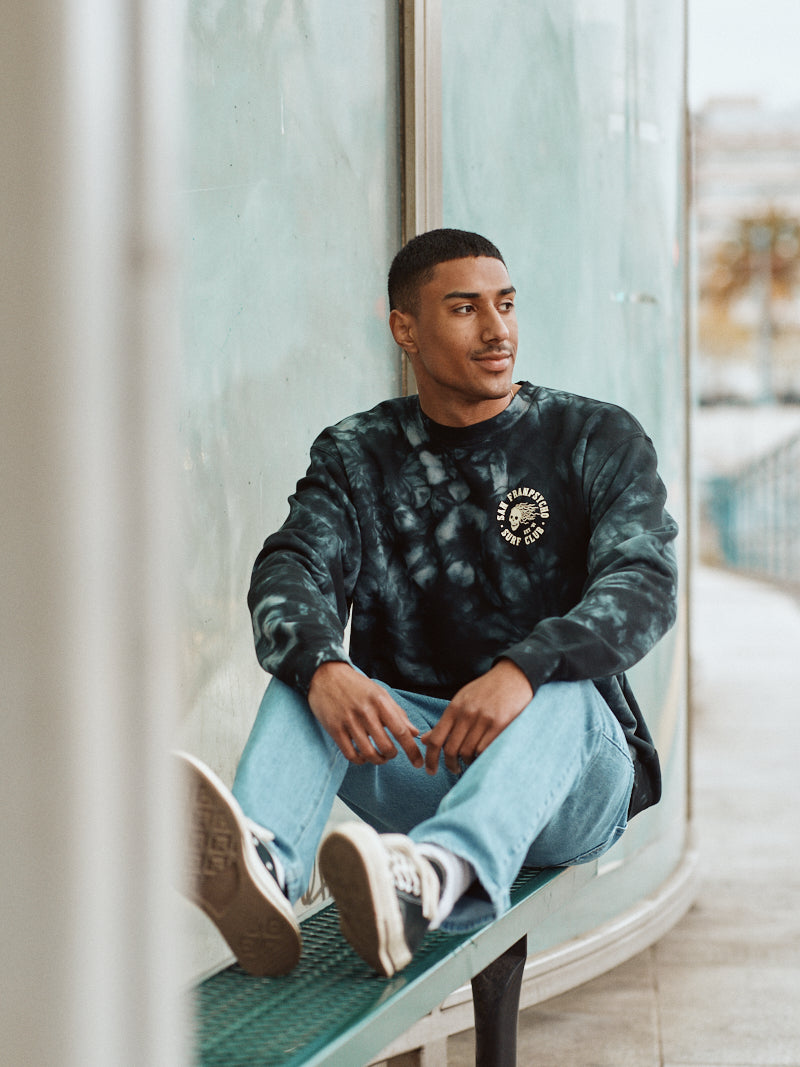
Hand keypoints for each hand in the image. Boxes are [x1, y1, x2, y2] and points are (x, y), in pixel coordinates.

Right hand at [307, 661, 423, 767]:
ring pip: (368, 753)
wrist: (326, 675)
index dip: (412, 750)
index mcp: (380, 701)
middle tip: (391, 754)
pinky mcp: (334, 729)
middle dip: (392, 756)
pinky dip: (360, 760)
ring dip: (377, 760)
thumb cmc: (356, 685)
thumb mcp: (380, 693)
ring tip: (379, 757)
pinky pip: (350, 754)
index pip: (401, 731)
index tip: (418, 762)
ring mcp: (349, 721)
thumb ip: (398, 713)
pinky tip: (363, 756)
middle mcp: (365, 712)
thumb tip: (415, 732)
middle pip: (385, 746)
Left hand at [420, 660, 533, 774]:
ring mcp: (484, 719)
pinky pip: (485, 750)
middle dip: (450, 765)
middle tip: (454, 769)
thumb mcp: (462, 700)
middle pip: (451, 749)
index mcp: (454, 708)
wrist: (514, 676)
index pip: (436, 739)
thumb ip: (445, 721)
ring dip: (467, 763)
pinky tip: (483, 757)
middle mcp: (467, 714)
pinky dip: (482, 758)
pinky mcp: (500, 724)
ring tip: (471, 762)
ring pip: (468, 752)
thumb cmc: (486, 690)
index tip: (430, 770)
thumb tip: (424, 740)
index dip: (430, 758)